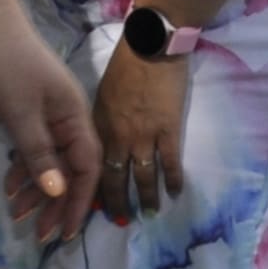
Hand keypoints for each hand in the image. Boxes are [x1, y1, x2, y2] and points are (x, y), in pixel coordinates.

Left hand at [0, 12, 100, 242]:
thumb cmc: (5, 66)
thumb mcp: (21, 115)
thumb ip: (39, 155)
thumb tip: (57, 192)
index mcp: (74, 116)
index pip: (86, 168)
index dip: (77, 203)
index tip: (64, 233)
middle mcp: (66, 117)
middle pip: (68, 168)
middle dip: (53, 202)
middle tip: (37, 234)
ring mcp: (46, 112)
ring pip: (46, 160)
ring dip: (33, 187)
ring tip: (16, 214)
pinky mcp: (26, 108)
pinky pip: (29, 145)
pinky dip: (20, 164)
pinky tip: (8, 184)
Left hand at [91, 33, 189, 225]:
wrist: (152, 46)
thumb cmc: (125, 65)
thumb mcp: (102, 95)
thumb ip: (101, 123)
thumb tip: (99, 146)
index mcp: (99, 126)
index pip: (92, 166)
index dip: (92, 189)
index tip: (93, 206)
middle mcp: (118, 136)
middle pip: (115, 178)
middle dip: (117, 204)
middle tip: (122, 222)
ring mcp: (144, 135)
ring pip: (142, 177)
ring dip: (146, 198)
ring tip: (150, 213)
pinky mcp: (168, 130)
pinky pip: (170, 163)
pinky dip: (172, 181)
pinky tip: (175, 193)